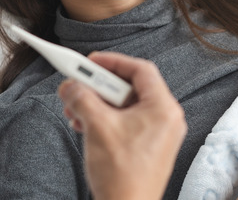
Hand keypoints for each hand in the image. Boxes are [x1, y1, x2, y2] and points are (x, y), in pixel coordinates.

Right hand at [58, 52, 186, 199]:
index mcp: (163, 109)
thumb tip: (71, 85)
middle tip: (79, 86)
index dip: (113, 62)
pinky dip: (105, 119)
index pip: (141, 70)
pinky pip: (126, 122)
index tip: (92, 61)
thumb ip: (82, 98)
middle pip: (131, 87)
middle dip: (99, 87)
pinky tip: (84, 125)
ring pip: (125, 106)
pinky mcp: (148, 147)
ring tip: (76, 110)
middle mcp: (166, 119)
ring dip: (98, 104)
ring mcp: (158, 134)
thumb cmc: (122, 176)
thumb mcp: (97, 127)